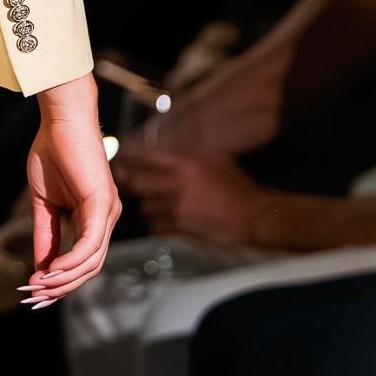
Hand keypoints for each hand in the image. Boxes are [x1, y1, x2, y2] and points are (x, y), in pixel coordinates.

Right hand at [25, 74, 120, 306]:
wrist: (60, 120)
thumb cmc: (52, 153)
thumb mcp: (44, 203)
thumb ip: (45, 235)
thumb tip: (40, 268)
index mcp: (94, 218)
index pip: (82, 261)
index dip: (60, 281)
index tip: (35, 294)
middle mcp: (106, 218)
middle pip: (89, 268)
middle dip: (61, 288)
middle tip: (33, 298)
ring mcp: (107, 212)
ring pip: (92, 261)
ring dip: (64, 280)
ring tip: (38, 287)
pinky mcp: (102, 204)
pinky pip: (90, 244)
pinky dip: (71, 261)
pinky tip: (51, 271)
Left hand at [118, 148, 260, 243]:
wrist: (254, 216)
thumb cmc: (238, 187)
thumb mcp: (216, 159)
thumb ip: (191, 153)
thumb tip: (169, 148)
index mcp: (186, 164)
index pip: (146, 156)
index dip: (130, 156)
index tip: (121, 156)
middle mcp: (178, 184)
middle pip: (137, 181)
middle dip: (130, 181)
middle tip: (125, 180)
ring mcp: (178, 207)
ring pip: (145, 206)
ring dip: (145, 204)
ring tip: (151, 202)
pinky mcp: (181, 227)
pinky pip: (155, 225)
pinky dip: (155, 222)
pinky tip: (161, 219)